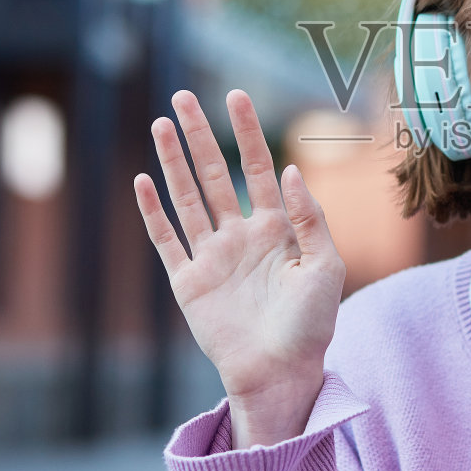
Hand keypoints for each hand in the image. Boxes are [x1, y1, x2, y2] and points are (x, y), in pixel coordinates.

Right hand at [134, 88, 345, 447]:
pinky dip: (154, 212)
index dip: (246, 132)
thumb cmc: (312, 324)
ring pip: (187, 198)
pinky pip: (167, 240)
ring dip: (173, 163)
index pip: (258, 167)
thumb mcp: (326, 266)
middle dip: (199, 135)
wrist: (281, 373)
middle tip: (183, 97)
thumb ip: (310, 218)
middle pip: (215, 173)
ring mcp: (212, 256)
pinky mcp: (188, 281)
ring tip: (160, 124)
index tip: (235, 97)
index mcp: (277, 228)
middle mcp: (240, 235)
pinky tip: (144, 181)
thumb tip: (292, 169)